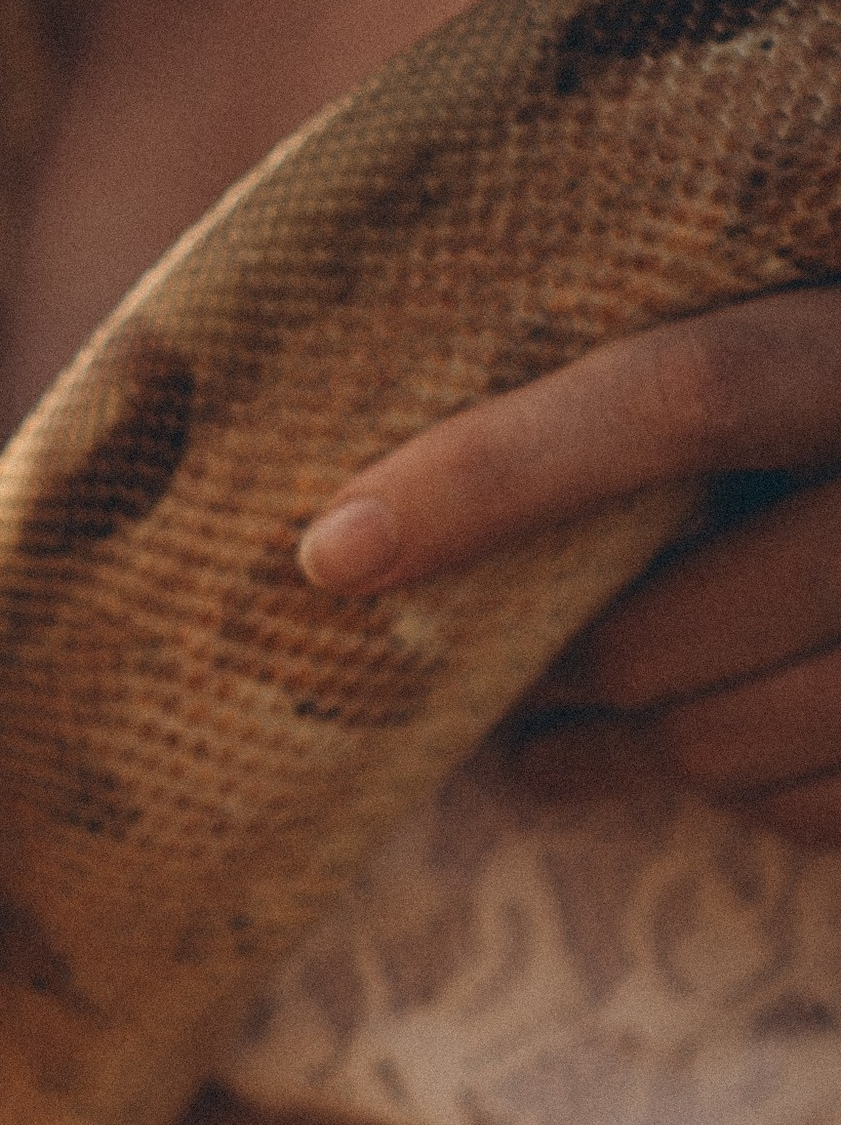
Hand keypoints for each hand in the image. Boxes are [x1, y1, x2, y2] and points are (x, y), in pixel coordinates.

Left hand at [297, 284, 840, 844]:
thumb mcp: (803, 309)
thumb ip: (694, 343)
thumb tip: (406, 469)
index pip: (688, 395)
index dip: (495, 475)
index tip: (332, 548)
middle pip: (673, 627)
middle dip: (566, 667)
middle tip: (514, 664)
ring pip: (723, 746)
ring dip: (628, 752)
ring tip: (559, 739)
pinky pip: (812, 814)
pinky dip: (752, 798)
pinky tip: (715, 755)